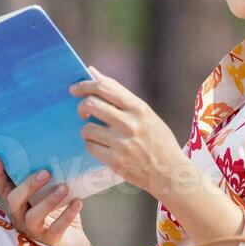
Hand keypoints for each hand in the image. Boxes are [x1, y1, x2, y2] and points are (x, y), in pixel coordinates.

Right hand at [0, 155, 93, 245]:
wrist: (74, 243)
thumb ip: (46, 180)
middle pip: (14, 201)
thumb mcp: (50, 195)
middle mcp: (21, 218)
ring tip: (64, 187)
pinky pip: (56, 228)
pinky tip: (77, 202)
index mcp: (19, 204)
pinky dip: (67, 214)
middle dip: (28, 185)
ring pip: (34, 216)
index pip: (3, 188)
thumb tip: (54, 150)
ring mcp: (33, 232)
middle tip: (46, 172)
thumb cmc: (59, 214)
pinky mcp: (49, 242)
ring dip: (49, 200)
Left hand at [70, 64, 183, 198]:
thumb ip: (119, 94)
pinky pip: (90, 147)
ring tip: (97, 133)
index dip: (84, 85)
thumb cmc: (157, 139)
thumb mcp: (145, 113)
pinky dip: (92, 145)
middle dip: (81, 107)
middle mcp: (129, 123)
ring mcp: (121, 143)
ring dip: (87, 130)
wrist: (170, 172)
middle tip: (82, 112)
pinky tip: (102, 147)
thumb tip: (93, 72)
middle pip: (90, 104)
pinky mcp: (115, 161)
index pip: (104, 87)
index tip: (74, 89)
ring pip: (87, 128)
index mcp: (138, 108)